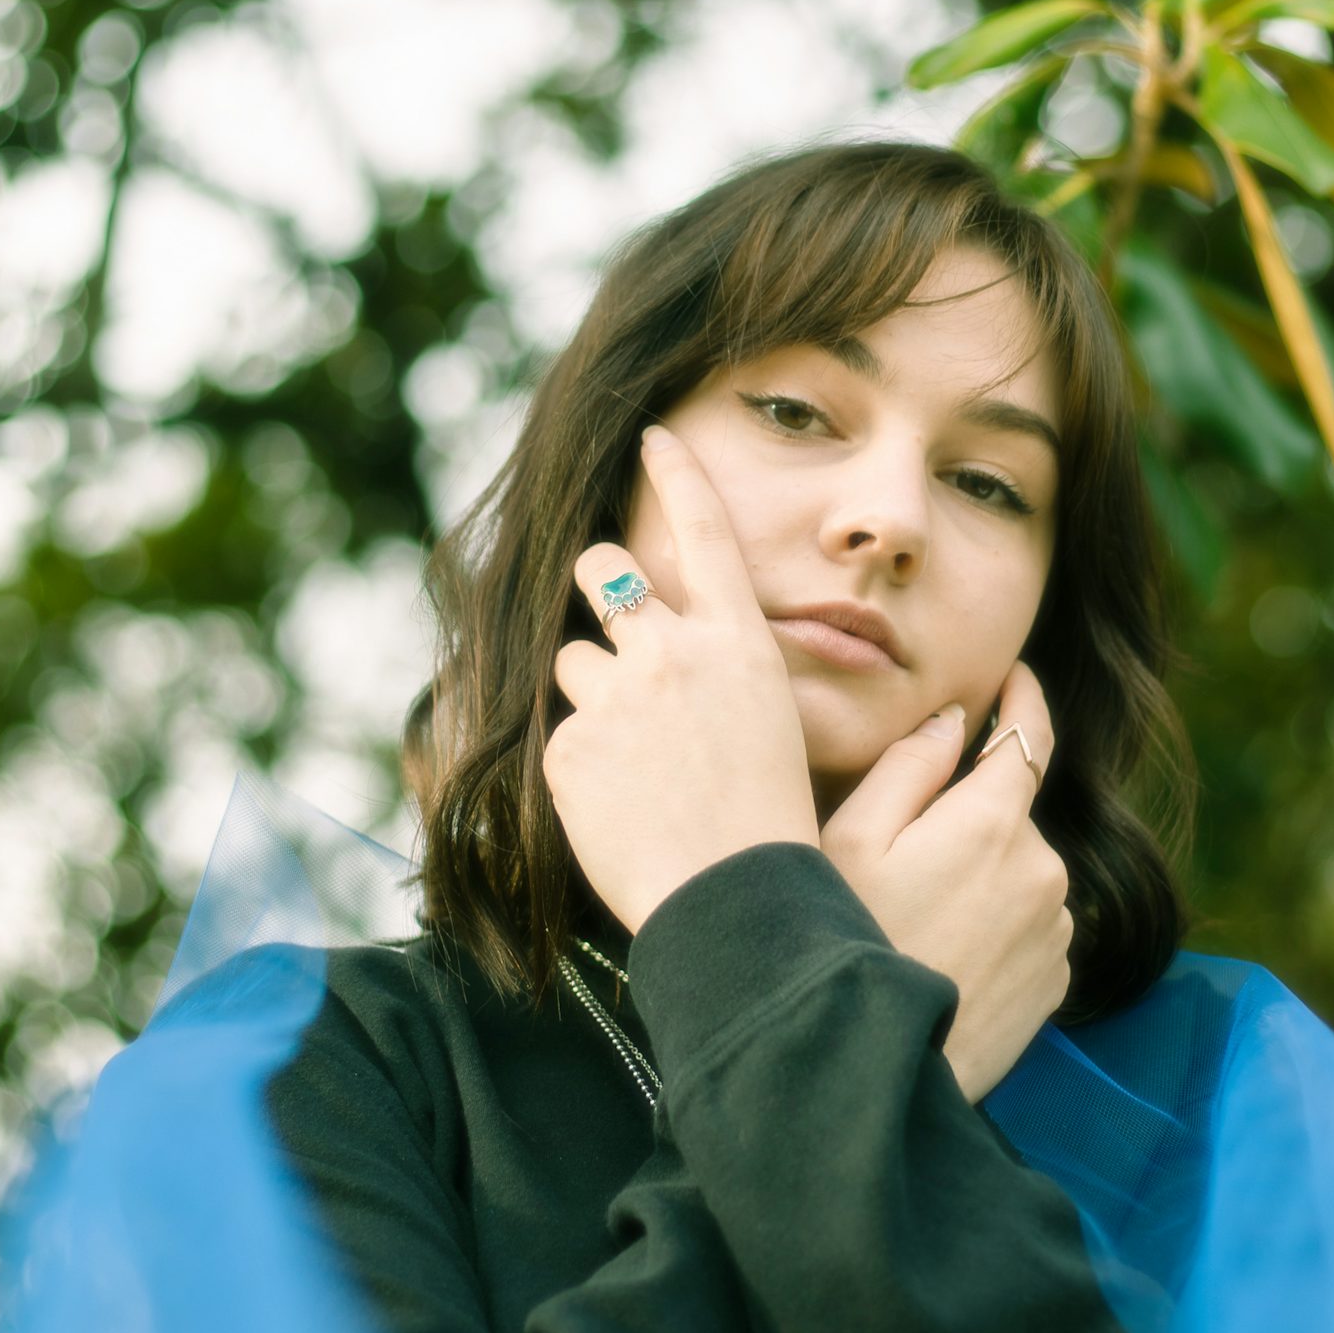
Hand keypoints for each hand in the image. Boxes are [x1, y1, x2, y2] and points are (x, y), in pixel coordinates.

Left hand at [548, 426, 819, 933]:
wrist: (738, 897)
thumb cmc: (770, 822)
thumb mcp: (772, 722)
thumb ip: (718, 670)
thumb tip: (674, 647)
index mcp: (739, 642)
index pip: (706, 531)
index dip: (678, 474)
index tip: (652, 435)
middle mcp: (675, 651)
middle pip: (606, 569)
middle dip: (598, 580)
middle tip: (608, 616)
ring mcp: (617, 695)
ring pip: (575, 657)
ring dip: (592, 690)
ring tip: (631, 756)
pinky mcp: (570, 745)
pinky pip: (561, 732)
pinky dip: (581, 762)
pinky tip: (617, 803)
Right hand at [819, 660, 1070, 1103]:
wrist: (874, 1068)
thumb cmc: (848, 947)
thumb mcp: (851, 841)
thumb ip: (907, 767)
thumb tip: (953, 720)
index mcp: (994, 822)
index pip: (1029, 734)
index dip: (1023, 695)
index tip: (1016, 674)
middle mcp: (1045, 869)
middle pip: (1011, 815)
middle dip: (969, 818)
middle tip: (901, 858)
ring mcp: (1057, 930)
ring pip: (1020, 874)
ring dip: (982, 878)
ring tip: (915, 922)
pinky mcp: (1056, 983)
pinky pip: (1029, 930)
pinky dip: (995, 930)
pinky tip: (943, 958)